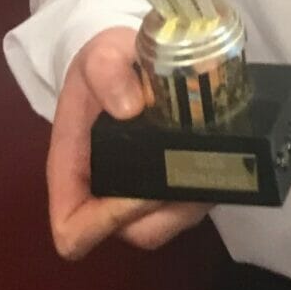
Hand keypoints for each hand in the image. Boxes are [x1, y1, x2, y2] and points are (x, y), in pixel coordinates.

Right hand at [46, 26, 210, 259]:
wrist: (127, 59)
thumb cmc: (105, 64)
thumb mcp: (100, 55)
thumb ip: (107, 71)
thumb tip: (130, 108)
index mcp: (72, 172)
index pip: (74, 231)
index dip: (106, 222)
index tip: (140, 186)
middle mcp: (104, 194)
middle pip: (137, 233)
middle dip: (169, 210)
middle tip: (194, 168)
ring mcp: (138, 194)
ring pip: (169, 223)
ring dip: (194, 200)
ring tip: (213, 160)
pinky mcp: (167, 185)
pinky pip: (188, 205)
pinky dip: (206, 187)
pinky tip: (218, 156)